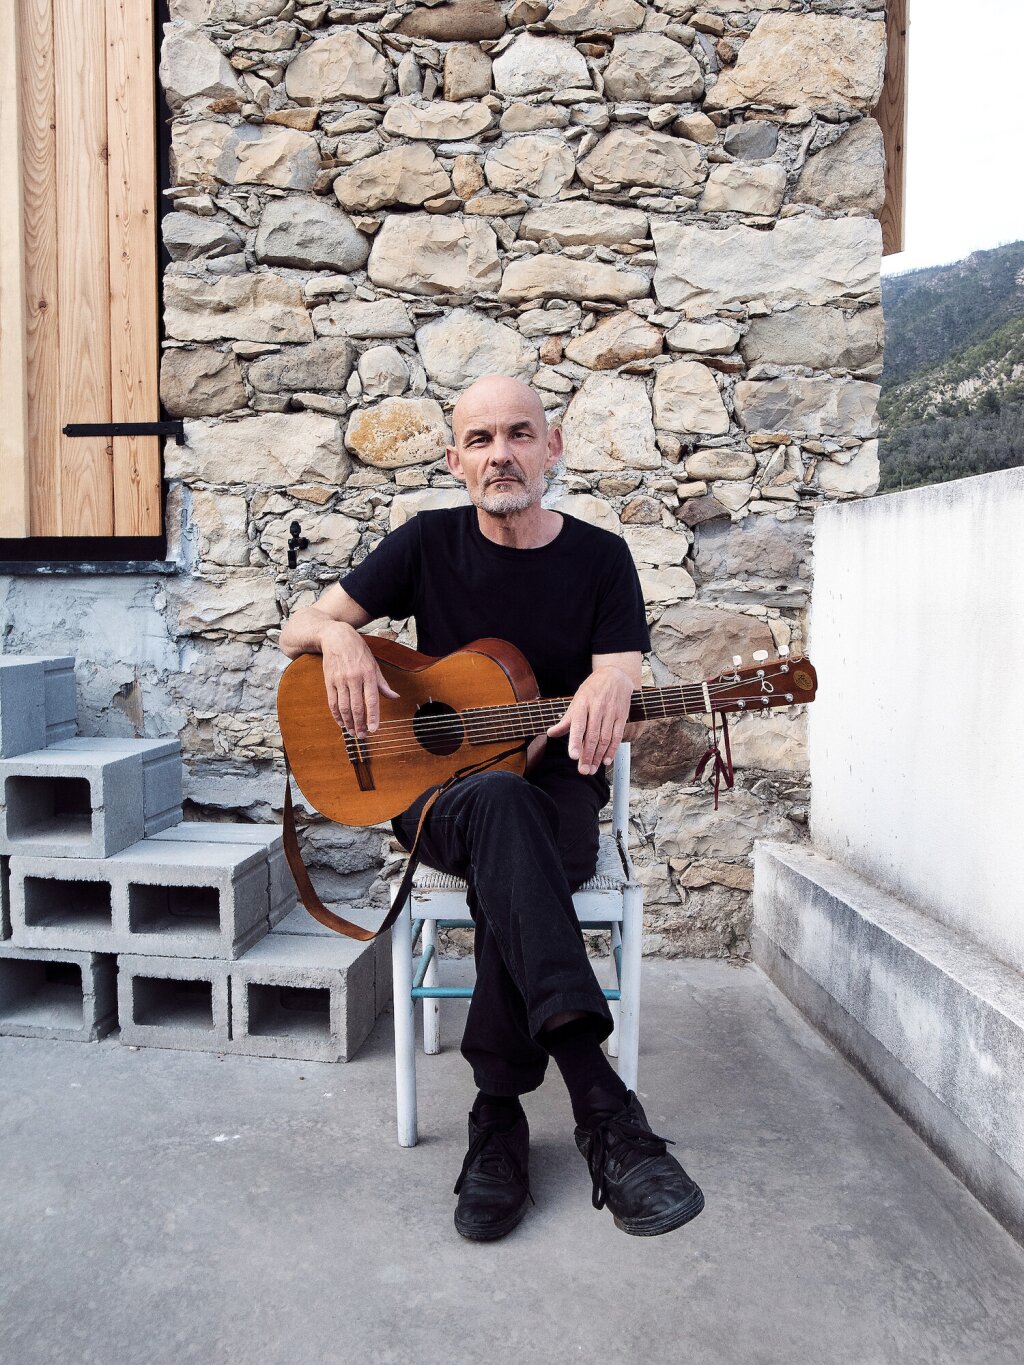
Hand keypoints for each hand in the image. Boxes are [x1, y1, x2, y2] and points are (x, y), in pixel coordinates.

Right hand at [320, 622, 398, 736]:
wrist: (336, 637)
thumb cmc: (358, 651)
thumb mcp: (374, 664)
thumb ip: (382, 683)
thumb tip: (395, 697)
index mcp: (368, 674)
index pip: (372, 700)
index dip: (373, 716)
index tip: (375, 729)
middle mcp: (354, 678)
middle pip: (357, 707)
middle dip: (360, 724)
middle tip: (363, 736)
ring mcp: (340, 680)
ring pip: (344, 707)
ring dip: (348, 723)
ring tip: (353, 733)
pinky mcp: (329, 681)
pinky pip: (332, 702)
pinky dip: (337, 715)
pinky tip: (341, 722)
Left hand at [546, 666, 634, 775]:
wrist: (614, 675)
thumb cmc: (591, 691)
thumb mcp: (576, 701)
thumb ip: (566, 720)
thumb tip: (551, 733)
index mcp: (582, 704)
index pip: (578, 725)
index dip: (575, 741)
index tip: (573, 756)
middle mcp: (597, 709)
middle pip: (592, 736)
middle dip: (588, 755)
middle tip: (583, 771)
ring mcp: (611, 713)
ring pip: (605, 738)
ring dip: (599, 756)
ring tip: (592, 769)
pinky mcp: (622, 716)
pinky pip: (617, 736)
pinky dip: (612, 749)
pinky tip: (606, 760)